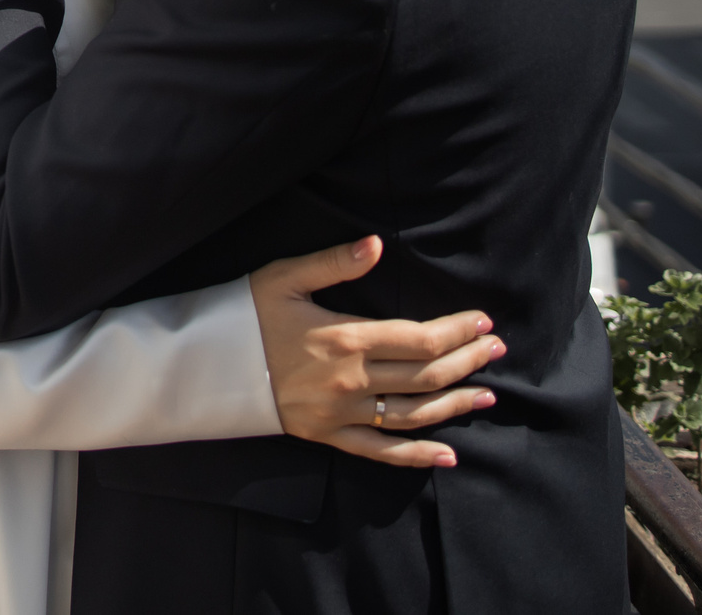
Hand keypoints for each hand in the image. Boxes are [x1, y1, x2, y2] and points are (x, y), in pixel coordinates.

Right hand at [250, 236, 502, 469]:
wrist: (206, 365)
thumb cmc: (245, 315)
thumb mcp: (284, 278)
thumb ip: (334, 263)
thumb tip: (377, 245)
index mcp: (346, 337)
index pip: (420, 338)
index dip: (458, 332)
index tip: (483, 323)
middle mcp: (351, 380)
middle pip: (426, 375)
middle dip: (467, 361)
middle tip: (496, 351)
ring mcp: (341, 413)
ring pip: (414, 414)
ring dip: (456, 405)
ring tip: (486, 394)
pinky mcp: (328, 435)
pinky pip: (381, 452)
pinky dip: (417, 456)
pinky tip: (447, 455)